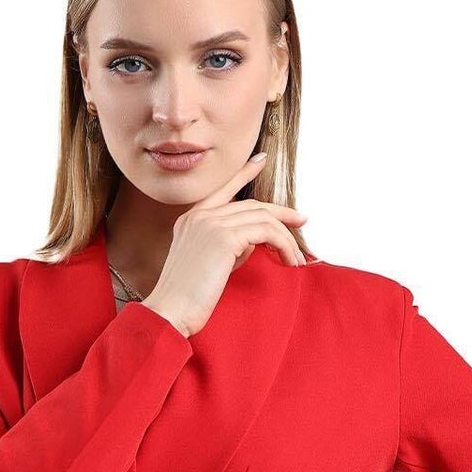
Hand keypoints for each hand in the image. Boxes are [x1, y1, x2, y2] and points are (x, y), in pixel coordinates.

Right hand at [142, 152, 308, 337]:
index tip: (261, 160)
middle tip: (301, 221)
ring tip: (297, 259)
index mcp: (190, 219)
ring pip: (263, 218)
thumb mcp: (207, 264)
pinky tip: (288, 260)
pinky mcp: (223, 237)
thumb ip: (227, 246)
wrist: (170, 312)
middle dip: (281, 213)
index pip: (223, 190)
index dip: (244, 173)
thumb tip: (253, 242)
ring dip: (286, 238)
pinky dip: (283, 244)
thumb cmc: (188, 298)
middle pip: (252, 205)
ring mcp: (210, 223)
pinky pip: (265, 232)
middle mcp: (199, 216)